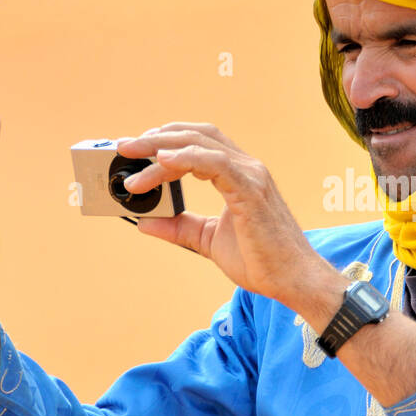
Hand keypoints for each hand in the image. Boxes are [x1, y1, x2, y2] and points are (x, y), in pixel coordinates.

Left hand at [115, 123, 327, 307]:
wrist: (292, 280)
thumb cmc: (260, 260)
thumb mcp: (209, 241)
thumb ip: (180, 228)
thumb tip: (145, 222)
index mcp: (239, 175)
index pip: (199, 142)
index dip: (166, 140)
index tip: (136, 150)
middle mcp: (247, 167)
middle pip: (196, 135)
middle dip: (156, 138)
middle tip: (123, 146)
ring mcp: (251, 175)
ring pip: (200, 144)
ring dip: (162, 148)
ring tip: (133, 156)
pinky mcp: (250, 190)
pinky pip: (214, 164)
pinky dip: (185, 158)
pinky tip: (161, 162)